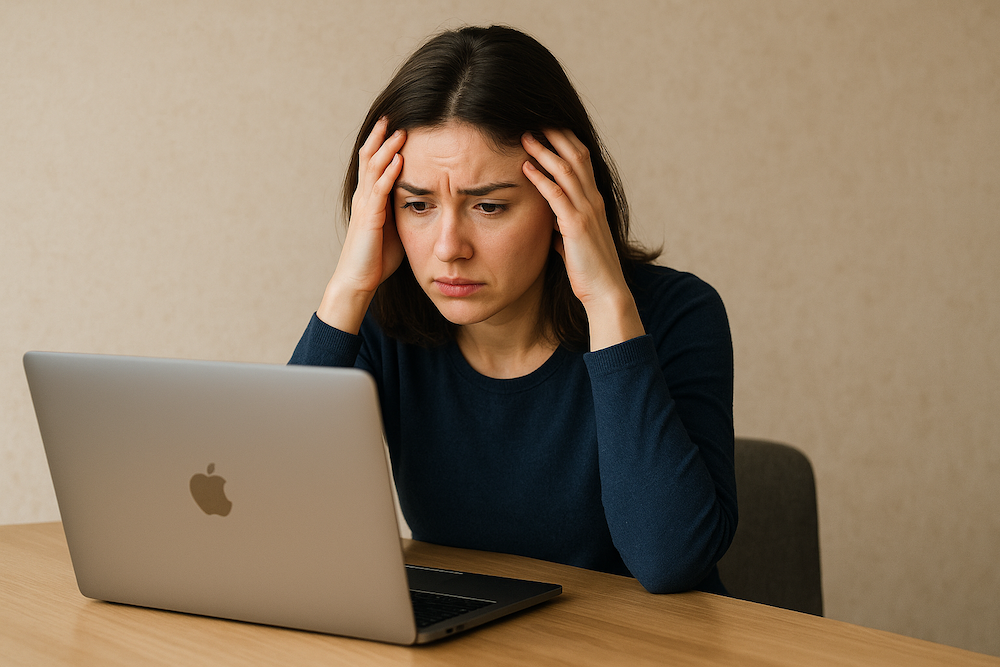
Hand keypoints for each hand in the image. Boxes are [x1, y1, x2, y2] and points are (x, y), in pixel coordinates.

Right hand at [318, 118, 405, 332]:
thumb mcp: (394, 229)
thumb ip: (402, 212)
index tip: (396, 124)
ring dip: (387, 147)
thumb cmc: (376, 259)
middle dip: (382, 135)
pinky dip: (389, 173)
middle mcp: (363, 197)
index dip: (383, 142)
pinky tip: (399, 159)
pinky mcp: (369, 218)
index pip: (374, 162)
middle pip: (370, 156)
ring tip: (400, 130)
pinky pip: (379, 190)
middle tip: (394, 115)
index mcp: (369, 198)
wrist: (358, 280)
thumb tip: (423, 202)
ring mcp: (364, 206)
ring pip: (374, 168)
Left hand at [521, 129, 644, 348]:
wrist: (605, 292)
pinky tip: (526, 167)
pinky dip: (540, 178)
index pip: (582, 160)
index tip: (546, 126)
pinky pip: (557, 195)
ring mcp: (586, 211)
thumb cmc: (589, 270)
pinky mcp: (576, 226)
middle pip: (576, 155)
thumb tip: (551, 222)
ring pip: (566, 170)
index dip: (565, 140)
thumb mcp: (574, 241)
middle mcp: (593, 200)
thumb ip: (564, 226)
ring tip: (525, 136)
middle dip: (555, 135)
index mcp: (594, 201)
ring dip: (544, 150)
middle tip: (534, 118)